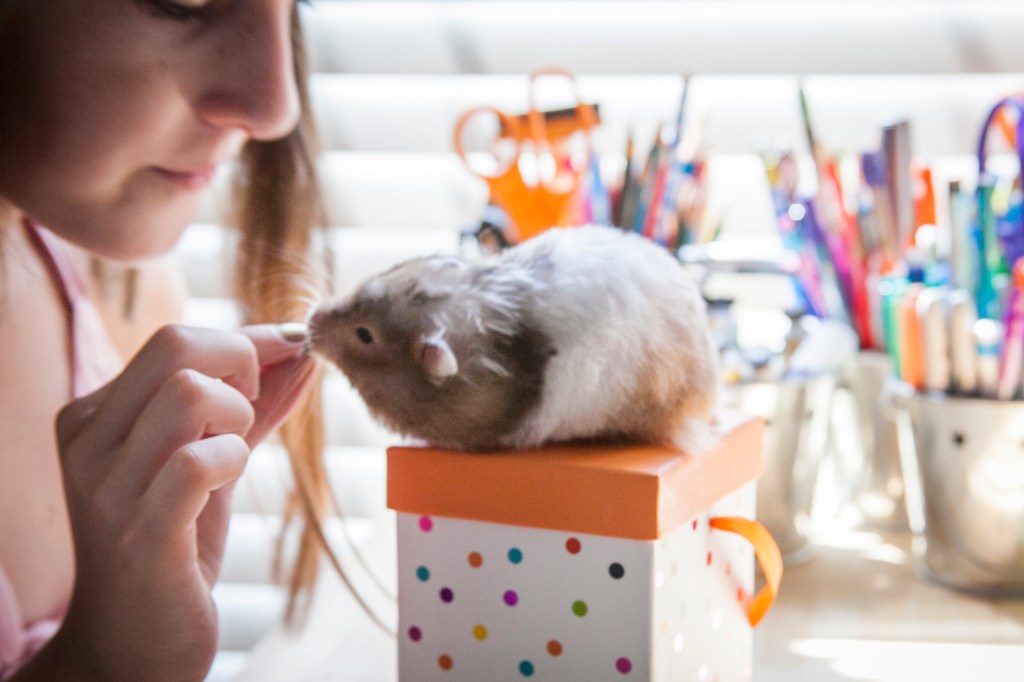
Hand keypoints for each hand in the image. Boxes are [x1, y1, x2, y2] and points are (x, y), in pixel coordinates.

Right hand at [23, 324, 312, 681]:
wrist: (132, 642)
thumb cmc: (174, 543)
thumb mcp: (209, 459)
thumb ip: (252, 405)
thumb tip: (300, 350)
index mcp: (94, 415)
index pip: (175, 339)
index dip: (246, 343)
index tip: (288, 356)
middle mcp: (89, 441)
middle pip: (178, 347)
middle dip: (241, 367)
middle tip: (250, 416)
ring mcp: (108, 486)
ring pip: (190, 396)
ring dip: (237, 419)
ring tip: (231, 458)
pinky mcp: (140, 531)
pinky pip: (198, 461)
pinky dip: (232, 461)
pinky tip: (225, 485)